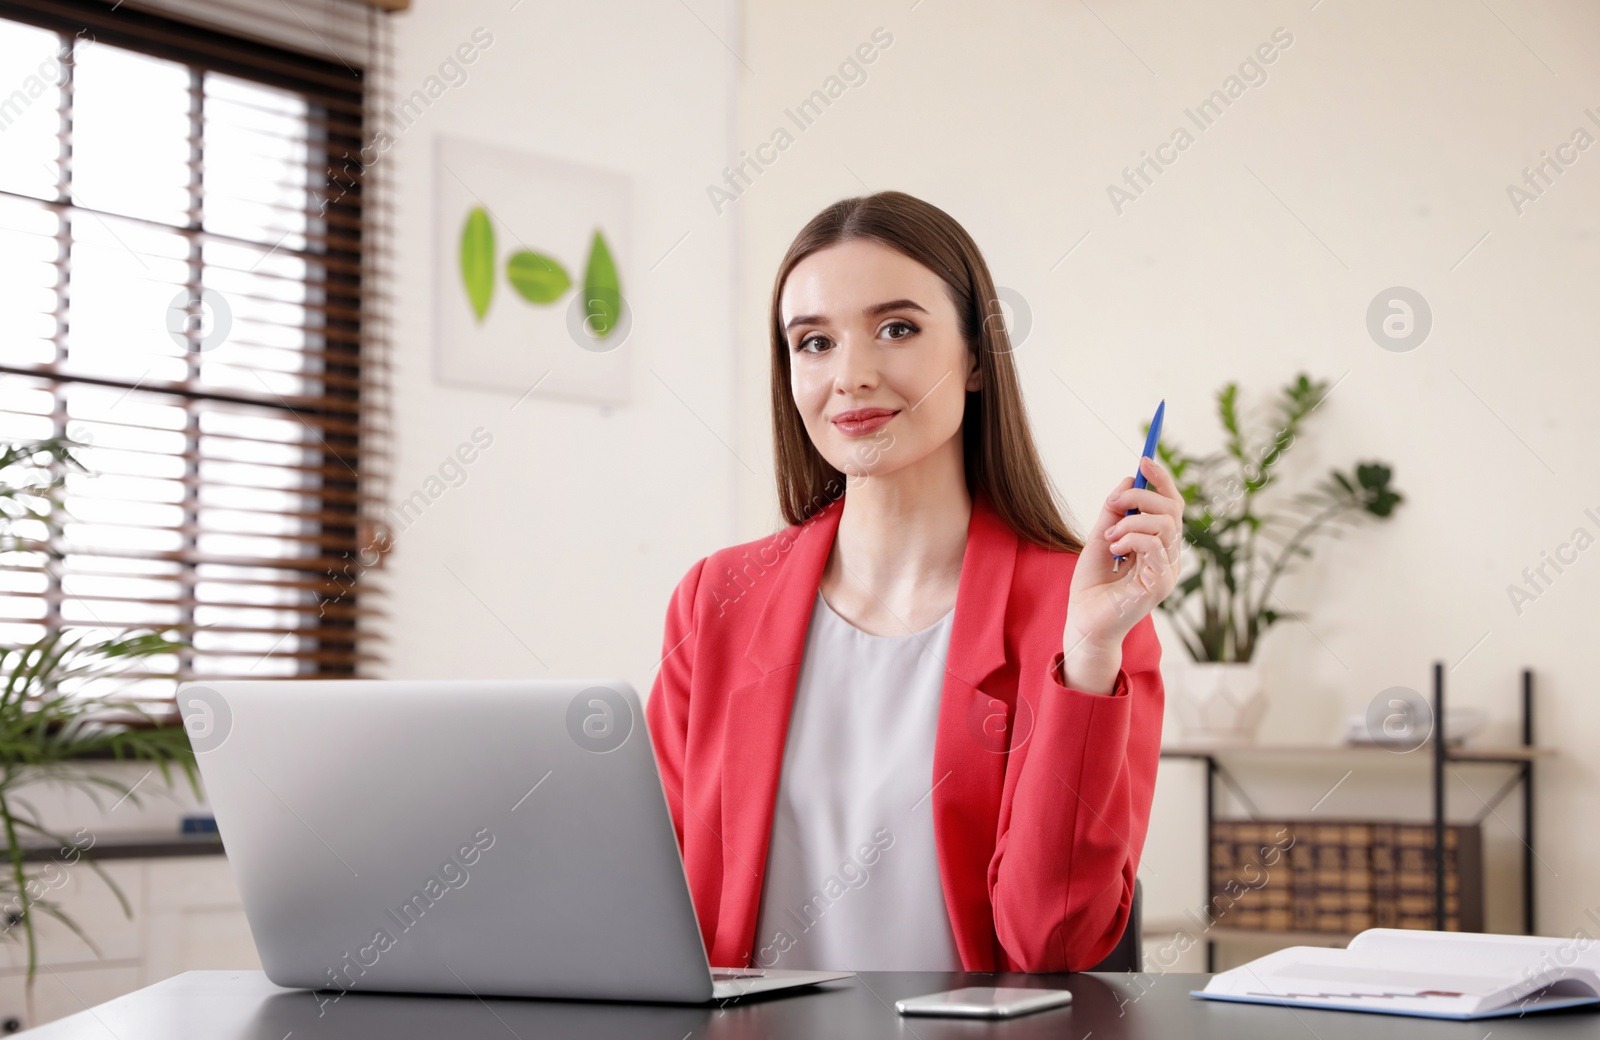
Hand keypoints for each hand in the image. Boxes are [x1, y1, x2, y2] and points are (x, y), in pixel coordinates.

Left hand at [1061, 456, 1184, 679]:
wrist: (1083, 621)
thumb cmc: (1092, 585)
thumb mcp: (1100, 538)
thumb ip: (1115, 512)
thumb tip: (1129, 480)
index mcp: (1158, 544)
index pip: (1171, 505)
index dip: (1162, 480)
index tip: (1144, 459)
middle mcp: (1168, 556)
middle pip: (1174, 509)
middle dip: (1143, 496)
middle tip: (1114, 504)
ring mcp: (1168, 571)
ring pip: (1165, 524)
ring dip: (1131, 521)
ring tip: (1110, 537)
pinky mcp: (1161, 585)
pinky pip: (1155, 545)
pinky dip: (1131, 538)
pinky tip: (1115, 549)